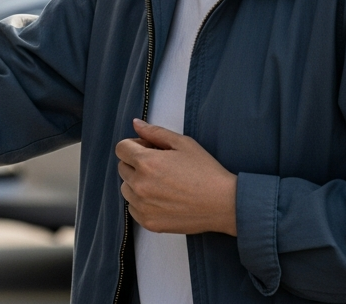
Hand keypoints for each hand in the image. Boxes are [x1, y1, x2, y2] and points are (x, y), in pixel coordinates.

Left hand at [116, 118, 237, 235]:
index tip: (149, 149)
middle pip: (122, 168)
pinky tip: (163, 199)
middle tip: (159, 166)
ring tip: (161, 184)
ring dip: (137, 184)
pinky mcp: (148, 222)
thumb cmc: (206, 171)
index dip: (134, 145)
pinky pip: (133, 208)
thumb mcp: (184, 143)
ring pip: (126, 189)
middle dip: (135, 163)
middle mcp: (139, 185)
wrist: (224, 204)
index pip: (121, 148)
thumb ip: (155, 132)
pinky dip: (142, 203)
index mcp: (146, 162)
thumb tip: (136, 123)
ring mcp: (142, 206)